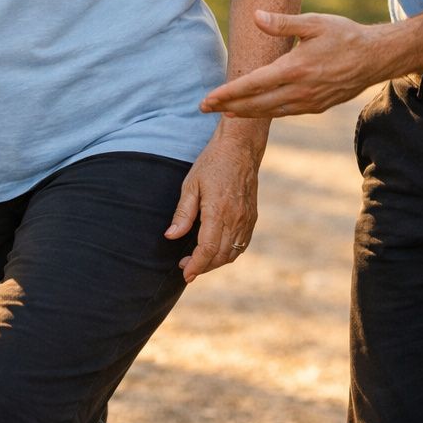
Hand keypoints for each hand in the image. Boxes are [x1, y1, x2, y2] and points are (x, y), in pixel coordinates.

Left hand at [164, 135, 260, 282]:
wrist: (240, 148)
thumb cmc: (212, 163)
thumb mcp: (191, 185)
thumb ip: (182, 214)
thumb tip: (171, 236)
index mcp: (218, 211)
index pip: (207, 250)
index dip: (195, 266)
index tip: (185, 273)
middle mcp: (236, 219)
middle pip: (220, 256)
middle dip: (203, 267)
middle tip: (187, 267)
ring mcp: (247, 219)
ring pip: (233, 253)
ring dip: (216, 262)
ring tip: (200, 261)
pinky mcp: (252, 217)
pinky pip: (242, 244)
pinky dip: (230, 253)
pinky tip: (218, 250)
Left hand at [199, 10, 391, 117]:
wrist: (376, 57)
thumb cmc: (344, 35)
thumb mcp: (314, 22)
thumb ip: (283, 22)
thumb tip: (256, 16)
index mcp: (295, 68)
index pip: (253, 84)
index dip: (227, 93)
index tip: (208, 99)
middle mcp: (300, 90)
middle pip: (256, 104)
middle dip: (228, 107)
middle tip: (205, 109)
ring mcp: (309, 101)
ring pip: (269, 112)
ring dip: (245, 113)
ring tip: (224, 113)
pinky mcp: (317, 106)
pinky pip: (285, 112)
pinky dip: (266, 113)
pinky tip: (255, 110)